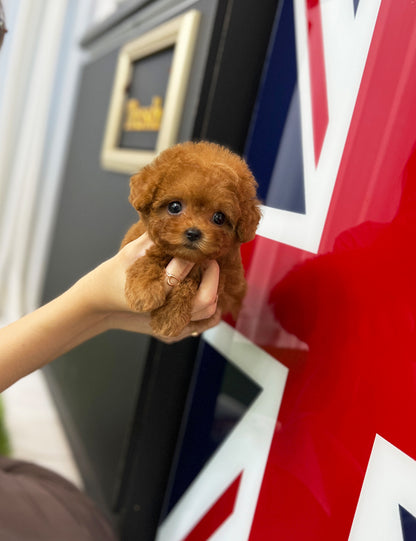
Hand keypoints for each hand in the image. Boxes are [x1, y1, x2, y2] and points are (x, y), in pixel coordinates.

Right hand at [76, 234, 220, 339]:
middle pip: (204, 299)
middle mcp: (163, 313)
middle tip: (210, 260)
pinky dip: (212, 310)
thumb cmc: (114, 276)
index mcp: (150, 294)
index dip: (189, 258)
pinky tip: (208, 293)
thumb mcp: (129, 253)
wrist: (102, 305)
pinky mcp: (174, 332)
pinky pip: (204, 323)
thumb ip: (151, 238)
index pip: (178, 276)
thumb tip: (170, 219)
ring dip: (214, 290)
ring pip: (208, 311)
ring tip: (209, 273)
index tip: (194, 248)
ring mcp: (171, 326)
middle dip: (212, 275)